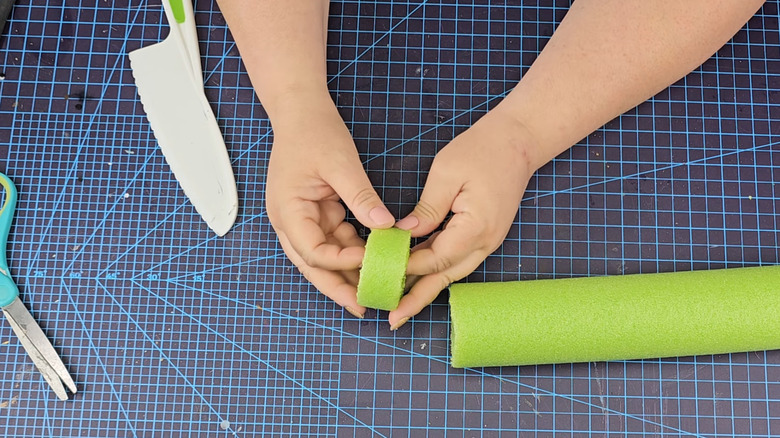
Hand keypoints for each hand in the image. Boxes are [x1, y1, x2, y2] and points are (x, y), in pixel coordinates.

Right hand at [266, 96, 394, 317]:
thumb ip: (361, 196)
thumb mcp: (340, 163)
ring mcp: (303, 219)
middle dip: (338, 286)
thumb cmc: (313, 132)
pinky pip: (336, 240)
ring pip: (325, 256)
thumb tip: (385, 226)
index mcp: (287, 211)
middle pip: (313, 265)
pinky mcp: (317, 214)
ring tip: (375, 287)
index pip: (312, 251)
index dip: (341, 262)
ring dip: (348, 271)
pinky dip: (354, 250)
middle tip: (364, 306)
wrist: (301, 111)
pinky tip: (374, 259)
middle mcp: (290, 221)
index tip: (370, 263)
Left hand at [390, 110, 536, 328]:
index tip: (380, 273)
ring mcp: (486, 241)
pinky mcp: (482, 235)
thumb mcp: (447, 173)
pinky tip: (415, 278)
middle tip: (393, 319)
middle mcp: (485, 241)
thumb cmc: (482, 150)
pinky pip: (455, 259)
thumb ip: (427, 208)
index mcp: (476, 227)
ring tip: (400, 309)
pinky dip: (435, 271)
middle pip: (445, 277)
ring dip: (426, 290)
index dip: (407, 266)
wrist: (518, 142)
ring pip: (451, 272)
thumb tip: (404, 235)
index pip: (436, 258)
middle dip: (417, 298)